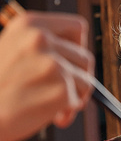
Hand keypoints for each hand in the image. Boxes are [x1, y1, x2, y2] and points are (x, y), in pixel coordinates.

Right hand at [0, 11, 93, 140]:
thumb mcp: (13, 49)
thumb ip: (42, 45)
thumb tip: (78, 56)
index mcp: (30, 24)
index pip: (77, 27)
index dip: (79, 47)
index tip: (70, 63)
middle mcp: (42, 39)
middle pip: (85, 57)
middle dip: (79, 77)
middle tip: (65, 91)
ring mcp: (53, 64)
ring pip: (87, 80)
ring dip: (76, 95)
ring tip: (55, 105)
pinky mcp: (61, 89)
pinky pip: (79, 100)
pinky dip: (69, 111)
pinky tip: (52, 116)